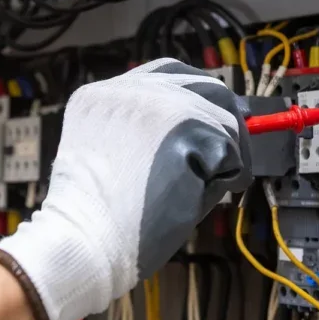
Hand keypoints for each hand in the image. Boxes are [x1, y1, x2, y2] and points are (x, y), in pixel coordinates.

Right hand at [0, 59, 250, 319]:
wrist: (84, 244)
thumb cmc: (99, 222)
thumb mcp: (114, 161)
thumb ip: (150, 137)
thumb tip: (215, 130)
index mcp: (101, 97)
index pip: (165, 75)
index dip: (197, 98)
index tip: (215, 120)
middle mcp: (124, 90)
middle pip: (203, 86)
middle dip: (226, 124)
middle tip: (234, 160)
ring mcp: (153, 103)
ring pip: (222, 120)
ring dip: (222, 159)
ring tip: (194, 193)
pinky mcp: (182, 125)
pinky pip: (230, 150)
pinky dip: (226, 179)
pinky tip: (197, 199)